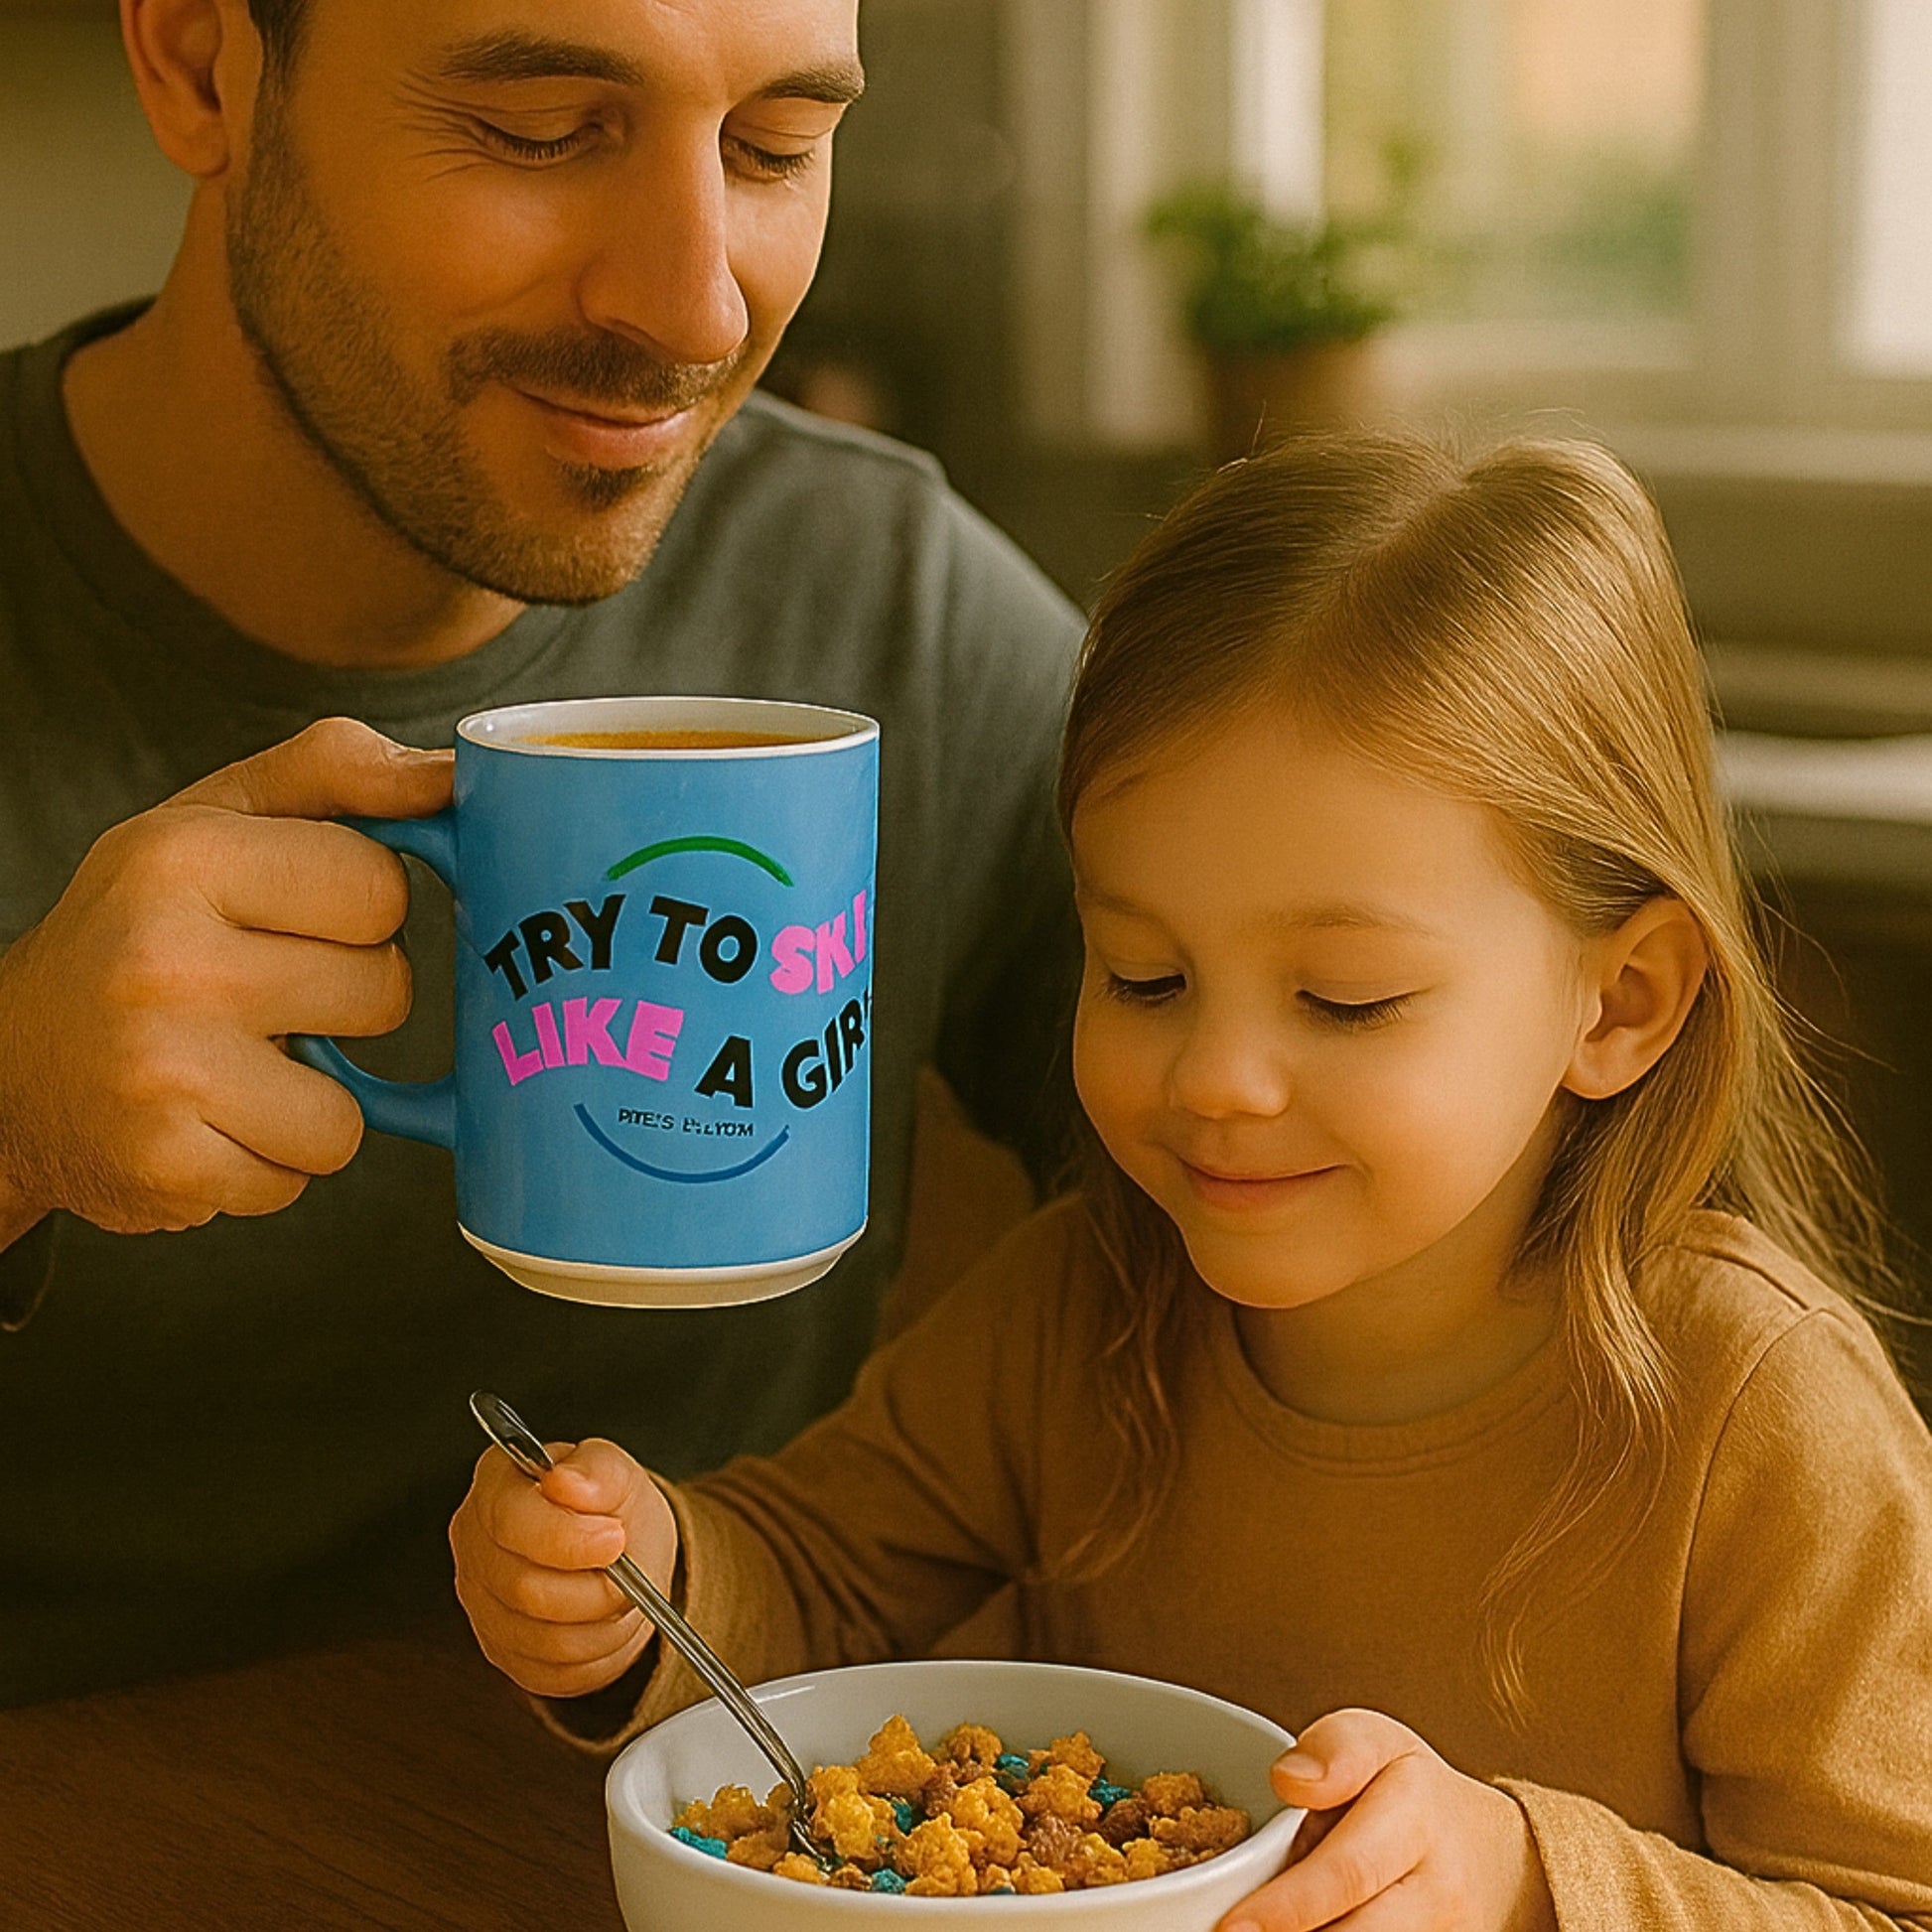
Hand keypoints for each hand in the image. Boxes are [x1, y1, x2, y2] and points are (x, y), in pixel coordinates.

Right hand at [0, 718, 449, 1238]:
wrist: (13, 1062)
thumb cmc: (144, 928)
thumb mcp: (218, 819)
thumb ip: (340, 774)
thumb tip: (456, 772)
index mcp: (183, 857)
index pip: (382, 885)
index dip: (365, 907)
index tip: (303, 917)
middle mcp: (165, 960)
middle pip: (385, 991)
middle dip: (347, 999)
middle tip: (269, 993)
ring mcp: (164, 1070)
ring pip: (351, 1111)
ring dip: (314, 1101)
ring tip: (240, 1065)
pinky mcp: (168, 1166)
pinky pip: (301, 1176)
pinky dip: (270, 1161)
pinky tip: (212, 1120)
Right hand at [450, 1436, 678, 1698]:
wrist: (623, 1553)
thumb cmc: (612, 1507)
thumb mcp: (620, 1474)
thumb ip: (597, 1470)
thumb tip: (565, 1480)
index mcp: (497, 1486)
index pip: (511, 1521)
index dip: (567, 1538)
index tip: (614, 1539)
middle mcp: (475, 1545)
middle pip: (524, 1588)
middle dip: (594, 1587)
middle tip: (630, 1573)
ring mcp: (482, 1603)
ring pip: (542, 1638)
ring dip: (601, 1622)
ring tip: (622, 1593)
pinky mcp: (503, 1651)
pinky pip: (552, 1670)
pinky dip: (596, 1652)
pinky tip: (604, 1620)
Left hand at [1219, 1710, 1555, 1931]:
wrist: (1491, 1852)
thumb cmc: (1407, 1789)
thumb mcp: (1374, 1741)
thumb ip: (1332, 1750)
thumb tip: (1289, 1780)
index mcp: (1414, 1811)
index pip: (1347, 1869)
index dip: (1289, 1905)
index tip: (1234, 1925)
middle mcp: (1439, 1884)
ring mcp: (1450, 1931)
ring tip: (1260, 1931)